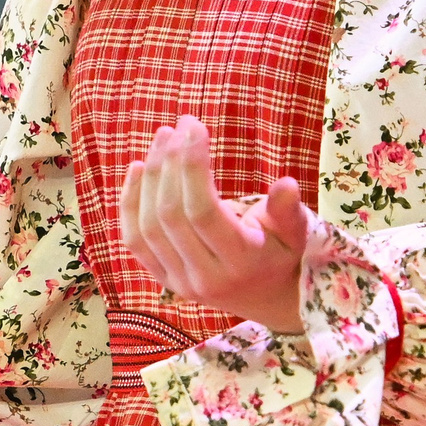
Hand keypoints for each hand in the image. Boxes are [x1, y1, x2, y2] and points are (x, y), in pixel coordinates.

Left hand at [120, 115, 310, 333]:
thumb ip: (288, 210)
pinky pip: (134, 240)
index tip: (196, 127)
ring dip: (150, 176)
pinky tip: (137, 168)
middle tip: (179, 125)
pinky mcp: (161, 279)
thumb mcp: (296, 232)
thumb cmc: (281, 254)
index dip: (192, 166)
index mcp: (241, 263)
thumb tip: (286, 185)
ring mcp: (178, 282)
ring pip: (148, 226)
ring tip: (162, 137)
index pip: (204, 212)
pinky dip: (130, 201)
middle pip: (171, 215)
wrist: (265, 299)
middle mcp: (205, 277)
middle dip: (170, 163)